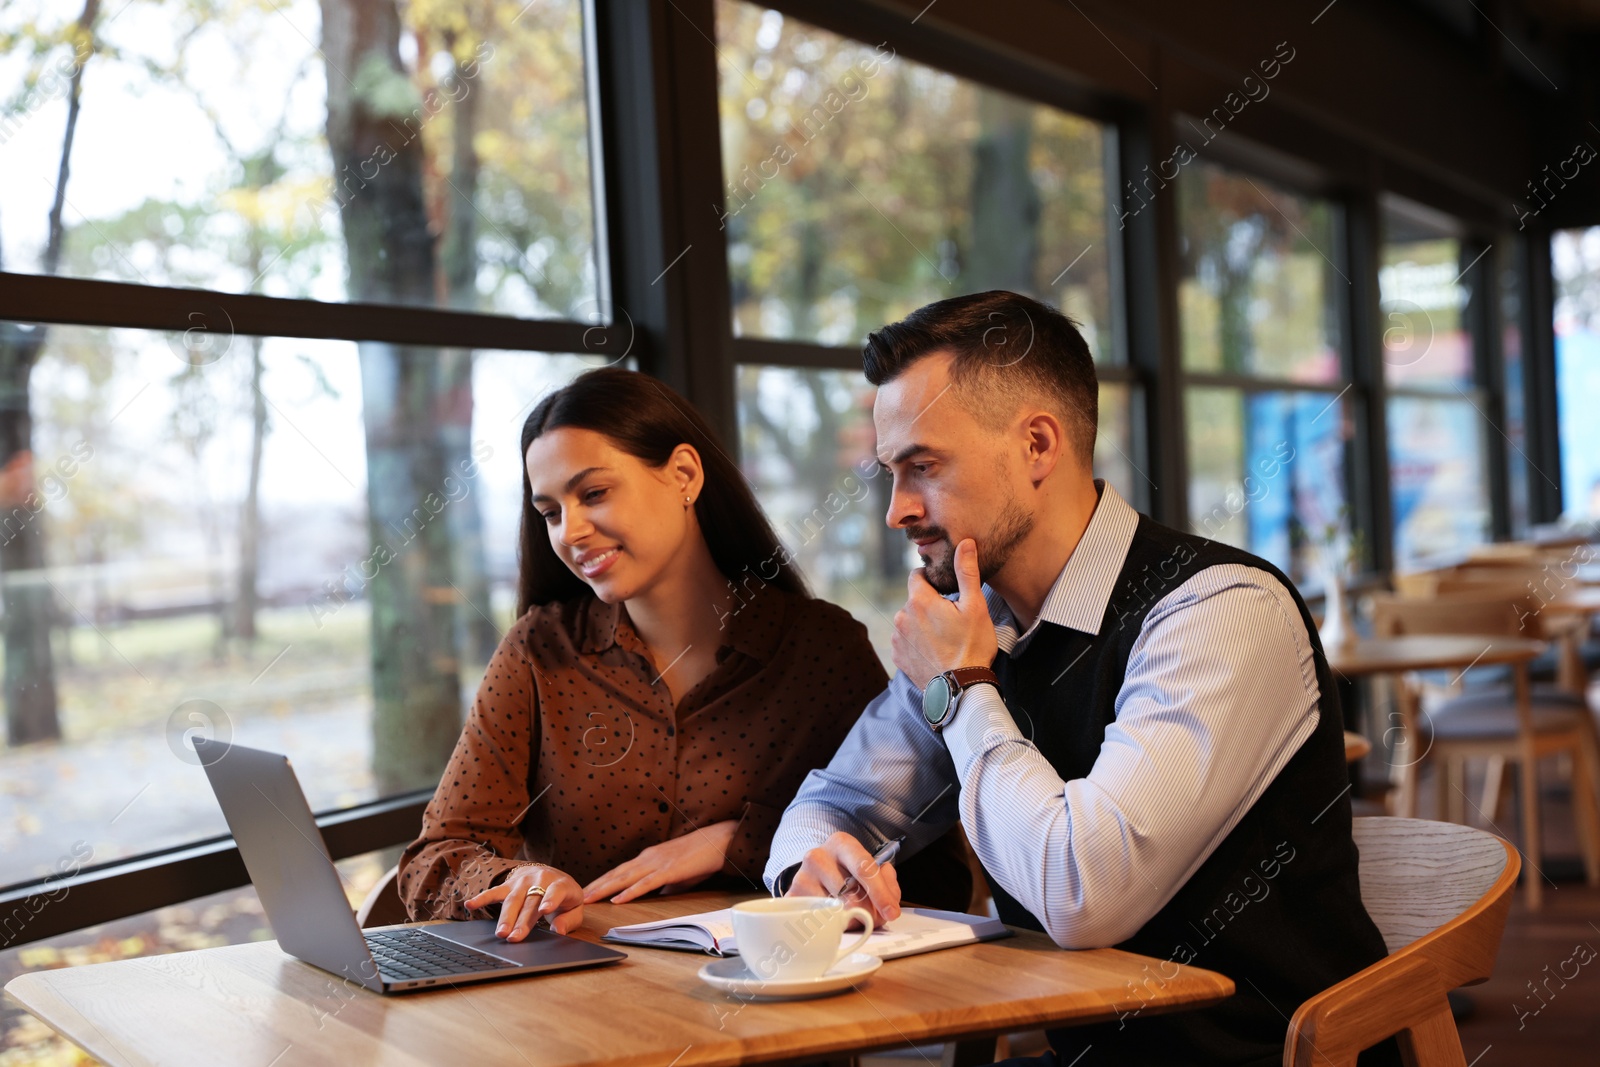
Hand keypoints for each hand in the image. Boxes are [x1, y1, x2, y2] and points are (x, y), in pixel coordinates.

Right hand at [464, 864, 583, 938]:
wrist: (551, 876)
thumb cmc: (564, 897)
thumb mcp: (574, 907)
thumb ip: (568, 920)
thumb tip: (558, 931)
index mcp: (560, 884)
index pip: (556, 891)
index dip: (551, 900)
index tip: (544, 910)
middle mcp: (541, 879)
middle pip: (530, 901)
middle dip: (522, 920)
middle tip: (515, 937)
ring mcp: (523, 881)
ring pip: (512, 899)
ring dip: (505, 917)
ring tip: (500, 933)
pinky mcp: (509, 884)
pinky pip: (494, 891)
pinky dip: (482, 898)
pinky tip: (470, 904)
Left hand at [582, 819, 737, 903]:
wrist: (718, 841)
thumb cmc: (701, 856)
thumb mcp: (679, 874)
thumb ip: (666, 884)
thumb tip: (660, 896)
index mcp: (649, 858)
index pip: (621, 871)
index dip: (603, 881)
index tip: (588, 891)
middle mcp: (648, 858)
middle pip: (616, 874)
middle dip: (596, 885)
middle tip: (576, 895)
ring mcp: (658, 863)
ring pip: (625, 878)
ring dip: (605, 889)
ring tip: (589, 898)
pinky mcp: (669, 870)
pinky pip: (646, 883)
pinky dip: (630, 891)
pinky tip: (618, 898)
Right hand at [787, 831, 900, 927]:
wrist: (816, 873)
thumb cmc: (848, 871)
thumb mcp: (872, 869)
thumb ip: (888, 882)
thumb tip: (888, 903)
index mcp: (841, 843)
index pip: (863, 868)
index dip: (880, 893)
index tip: (891, 912)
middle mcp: (818, 856)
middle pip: (850, 895)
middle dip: (868, 912)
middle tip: (873, 917)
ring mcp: (802, 877)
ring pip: (834, 912)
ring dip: (851, 921)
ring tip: (853, 916)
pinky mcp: (791, 898)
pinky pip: (816, 921)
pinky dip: (830, 927)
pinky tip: (834, 919)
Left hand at [892, 538, 997, 689]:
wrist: (961, 689)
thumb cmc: (972, 646)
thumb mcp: (975, 606)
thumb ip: (966, 572)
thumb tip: (966, 542)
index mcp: (919, 600)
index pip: (916, 576)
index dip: (931, 580)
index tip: (945, 591)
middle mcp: (901, 616)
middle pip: (914, 600)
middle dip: (929, 605)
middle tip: (951, 620)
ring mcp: (897, 638)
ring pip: (909, 621)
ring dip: (921, 624)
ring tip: (944, 639)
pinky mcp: (898, 656)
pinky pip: (905, 641)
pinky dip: (916, 643)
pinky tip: (934, 651)